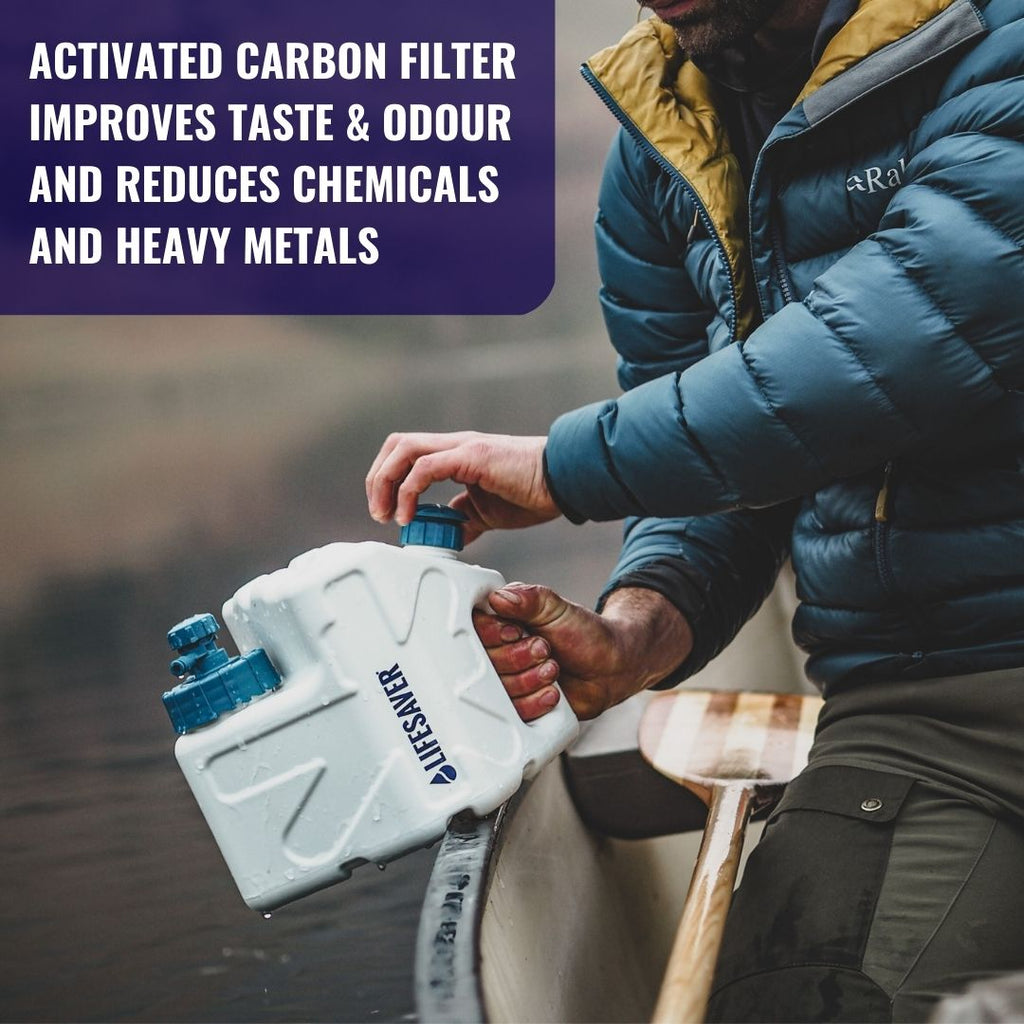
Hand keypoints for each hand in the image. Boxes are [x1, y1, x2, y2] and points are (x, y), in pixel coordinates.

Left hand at [366, 431, 559, 543]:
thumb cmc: (533, 493)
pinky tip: (410, 516)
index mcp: (457, 454)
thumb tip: (448, 537)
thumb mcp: (487, 512)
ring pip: (404, 449)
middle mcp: (455, 445)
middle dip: (378, 479)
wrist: (564, 482)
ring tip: (388, 515)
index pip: (407, 453)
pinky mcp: (472, 456)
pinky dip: (409, 492)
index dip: (389, 480)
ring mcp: (463, 446)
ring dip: (386, 483)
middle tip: (380, 513)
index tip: (388, 512)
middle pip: (397, 445)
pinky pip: (426, 467)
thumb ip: (463, 520)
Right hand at [473, 583, 693, 721]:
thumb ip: (529, 599)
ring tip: (554, 669)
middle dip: (518, 657)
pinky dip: (535, 703)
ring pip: (498, 691)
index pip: (475, 632)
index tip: (516, 632)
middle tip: (545, 648)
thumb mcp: (557, 607)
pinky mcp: (521, 707)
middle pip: (484, 664)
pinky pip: (514, 713)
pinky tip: (553, 693)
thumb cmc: (584, 631)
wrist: (612, 665)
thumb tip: (500, 597)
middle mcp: (499, 654)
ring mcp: (509, 682)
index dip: (494, 635)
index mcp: (501, 624)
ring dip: (529, 680)